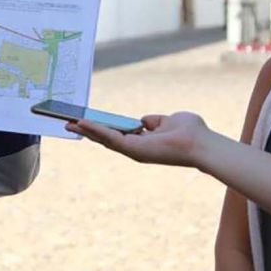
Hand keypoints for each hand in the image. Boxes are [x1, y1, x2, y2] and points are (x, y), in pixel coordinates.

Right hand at [65, 111, 213, 166]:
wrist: (201, 143)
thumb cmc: (191, 132)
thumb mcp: (167, 120)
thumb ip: (154, 121)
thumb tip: (144, 120)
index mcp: (143, 141)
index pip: (117, 133)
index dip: (101, 127)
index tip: (86, 120)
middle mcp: (136, 148)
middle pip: (106, 138)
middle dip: (87, 130)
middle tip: (68, 123)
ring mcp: (134, 150)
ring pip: (104, 139)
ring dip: (86, 130)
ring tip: (69, 123)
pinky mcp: (133, 149)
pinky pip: (110, 138)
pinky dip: (95, 130)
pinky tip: (82, 123)